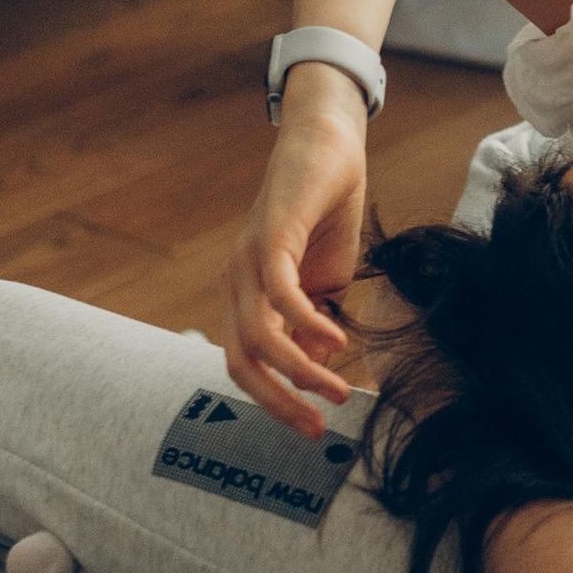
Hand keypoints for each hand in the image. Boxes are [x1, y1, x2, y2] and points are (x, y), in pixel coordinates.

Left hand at [223, 82, 368, 433]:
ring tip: (336, 389)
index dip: (275, 400)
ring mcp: (248, 259)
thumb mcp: (326, 279)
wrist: (328, 144)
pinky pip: (280, 292)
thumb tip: (317, 366)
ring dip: (297, 371)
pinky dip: (305, 322)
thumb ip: (316, 324)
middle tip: (316, 428)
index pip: (247, 364)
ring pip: (256, 334)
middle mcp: (236, 282)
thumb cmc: (326, 210)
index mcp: (245, 296)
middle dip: (278, 401)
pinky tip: (334, 337)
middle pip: (241, 360)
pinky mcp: (271, 235)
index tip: (313, 426)